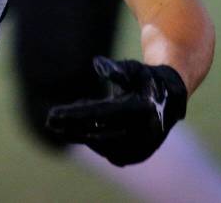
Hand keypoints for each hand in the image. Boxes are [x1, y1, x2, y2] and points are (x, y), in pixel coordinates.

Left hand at [45, 56, 187, 165]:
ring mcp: (140, 148)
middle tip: (49, 120)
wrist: (171, 100)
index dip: (74, 115)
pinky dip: (92, 140)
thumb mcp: (134, 69)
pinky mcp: (135, 156)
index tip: (52, 114)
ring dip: (79, 133)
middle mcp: (142, 133)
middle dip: (70, 127)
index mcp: (141, 110)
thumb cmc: (146, 79)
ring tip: (63, 119)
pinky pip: (107, 152)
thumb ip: (117, 68)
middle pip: (96, 134)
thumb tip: (97, 64)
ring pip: (100, 145)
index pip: (99, 115)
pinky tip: (79, 128)